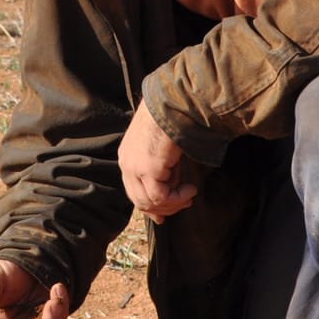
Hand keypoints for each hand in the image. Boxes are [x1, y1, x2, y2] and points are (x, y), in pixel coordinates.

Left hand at [120, 104, 196, 223]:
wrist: (174, 103)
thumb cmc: (172, 118)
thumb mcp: (163, 148)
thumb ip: (163, 168)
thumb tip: (173, 187)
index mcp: (127, 156)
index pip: (133, 190)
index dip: (150, 205)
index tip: (164, 215)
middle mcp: (127, 164)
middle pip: (140, 200)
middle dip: (163, 207)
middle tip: (185, 202)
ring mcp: (135, 167)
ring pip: (151, 202)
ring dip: (174, 203)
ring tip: (190, 194)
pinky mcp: (147, 169)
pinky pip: (161, 197)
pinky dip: (178, 198)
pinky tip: (191, 190)